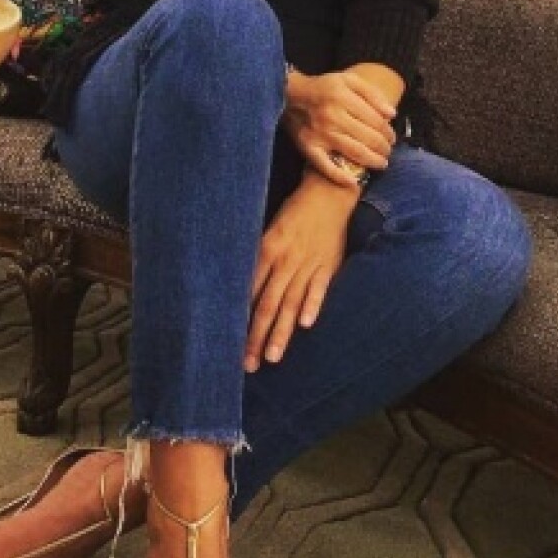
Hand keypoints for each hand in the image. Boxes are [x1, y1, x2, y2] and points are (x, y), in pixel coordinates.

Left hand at [244, 177, 357, 371]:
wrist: (328, 193)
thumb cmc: (294, 213)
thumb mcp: (269, 231)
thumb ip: (258, 260)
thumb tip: (240, 289)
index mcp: (267, 251)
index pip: (249, 292)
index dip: (239, 320)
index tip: (229, 345)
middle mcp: (285, 260)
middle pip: (267, 304)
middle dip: (256, 336)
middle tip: (248, 364)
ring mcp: (308, 264)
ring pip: (291, 303)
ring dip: (282, 332)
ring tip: (272, 357)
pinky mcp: (329, 265)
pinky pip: (320, 288)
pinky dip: (313, 305)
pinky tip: (306, 324)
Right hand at [283, 68, 396, 187]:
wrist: (289, 96)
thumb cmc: (323, 88)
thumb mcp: (348, 80)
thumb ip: (372, 93)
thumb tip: (391, 114)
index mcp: (343, 98)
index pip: (376, 120)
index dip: (388, 132)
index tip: (392, 137)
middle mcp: (333, 116)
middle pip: (369, 138)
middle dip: (384, 147)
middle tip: (387, 151)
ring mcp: (321, 134)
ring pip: (355, 152)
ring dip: (373, 161)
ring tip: (381, 163)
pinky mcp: (309, 148)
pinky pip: (326, 166)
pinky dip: (340, 177)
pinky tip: (354, 182)